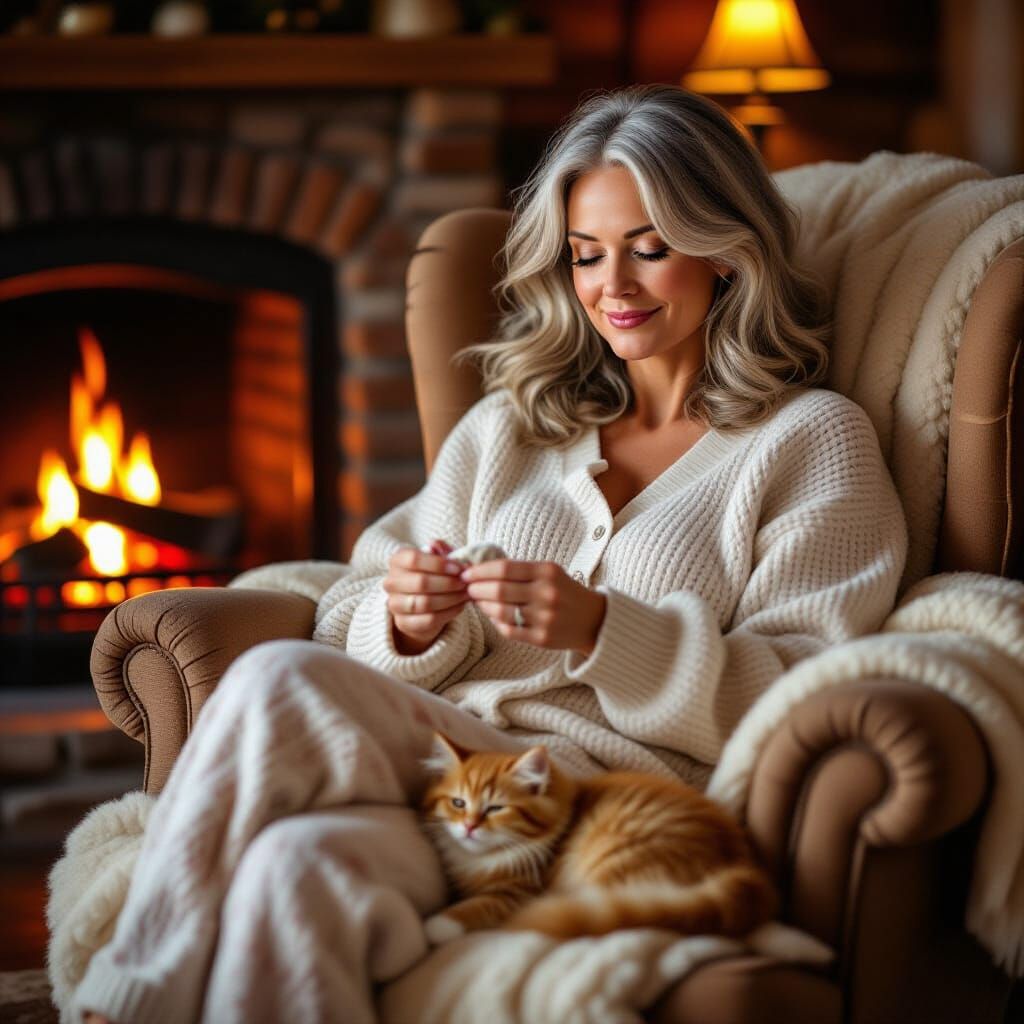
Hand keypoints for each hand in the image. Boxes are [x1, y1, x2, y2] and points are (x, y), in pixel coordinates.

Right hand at [384, 539, 468, 653]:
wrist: (424, 604)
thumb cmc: (433, 575)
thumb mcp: (439, 559)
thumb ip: (440, 550)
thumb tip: (437, 546)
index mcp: (397, 561)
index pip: (414, 559)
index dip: (439, 564)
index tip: (459, 568)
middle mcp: (391, 582)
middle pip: (420, 582)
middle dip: (448, 583)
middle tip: (465, 583)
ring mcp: (395, 604)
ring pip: (425, 603)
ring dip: (451, 598)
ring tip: (465, 594)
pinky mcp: (403, 623)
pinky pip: (429, 620)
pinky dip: (449, 612)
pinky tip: (460, 606)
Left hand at [461, 559, 606, 655]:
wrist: (594, 620)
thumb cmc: (564, 591)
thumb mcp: (549, 572)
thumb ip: (520, 570)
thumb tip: (481, 569)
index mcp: (547, 572)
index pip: (504, 569)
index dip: (480, 571)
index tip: (466, 573)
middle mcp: (546, 594)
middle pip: (499, 590)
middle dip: (476, 589)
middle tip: (467, 588)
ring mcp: (545, 618)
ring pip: (500, 612)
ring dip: (483, 606)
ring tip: (477, 601)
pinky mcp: (542, 638)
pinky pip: (508, 630)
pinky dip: (495, 621)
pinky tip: (492, 615)